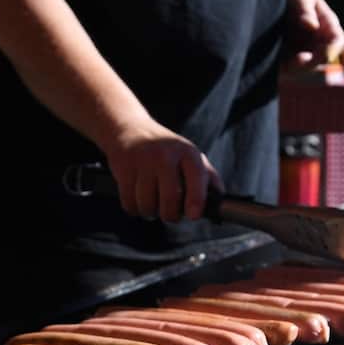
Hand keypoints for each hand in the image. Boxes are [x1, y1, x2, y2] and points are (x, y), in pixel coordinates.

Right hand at [103, 117, 222, 221]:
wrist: (129, 129)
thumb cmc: (165, 149)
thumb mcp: (189, 155)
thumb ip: (207, 176)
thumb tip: (219, 198)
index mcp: (186, 152)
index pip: (196, 176)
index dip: (196, 199)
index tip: (194, 215)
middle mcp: (165, 154)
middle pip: (170, 198)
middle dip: (171, 215)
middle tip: (170, 214)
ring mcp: (142, 161)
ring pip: (147, 204)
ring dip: (150, 213)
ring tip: (153, 204)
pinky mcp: (123, 168)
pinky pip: (129, 203)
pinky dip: (135, 209)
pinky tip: (139, 200)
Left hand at [284, 0, 343, 68]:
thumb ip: (305, 10)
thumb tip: (312, 26)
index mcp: (327, 25)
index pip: (337, 42)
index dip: (332, 50)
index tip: (322, 53)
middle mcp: (318, 40)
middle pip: (322, 60)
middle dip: (311, 62)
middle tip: (298, 59)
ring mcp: (304, 50)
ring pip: (306, 67)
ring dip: (297, 68)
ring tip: (286, 63)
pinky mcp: (289, 56)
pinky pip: (289, 68)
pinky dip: (285, 68)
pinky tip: (277, 64)